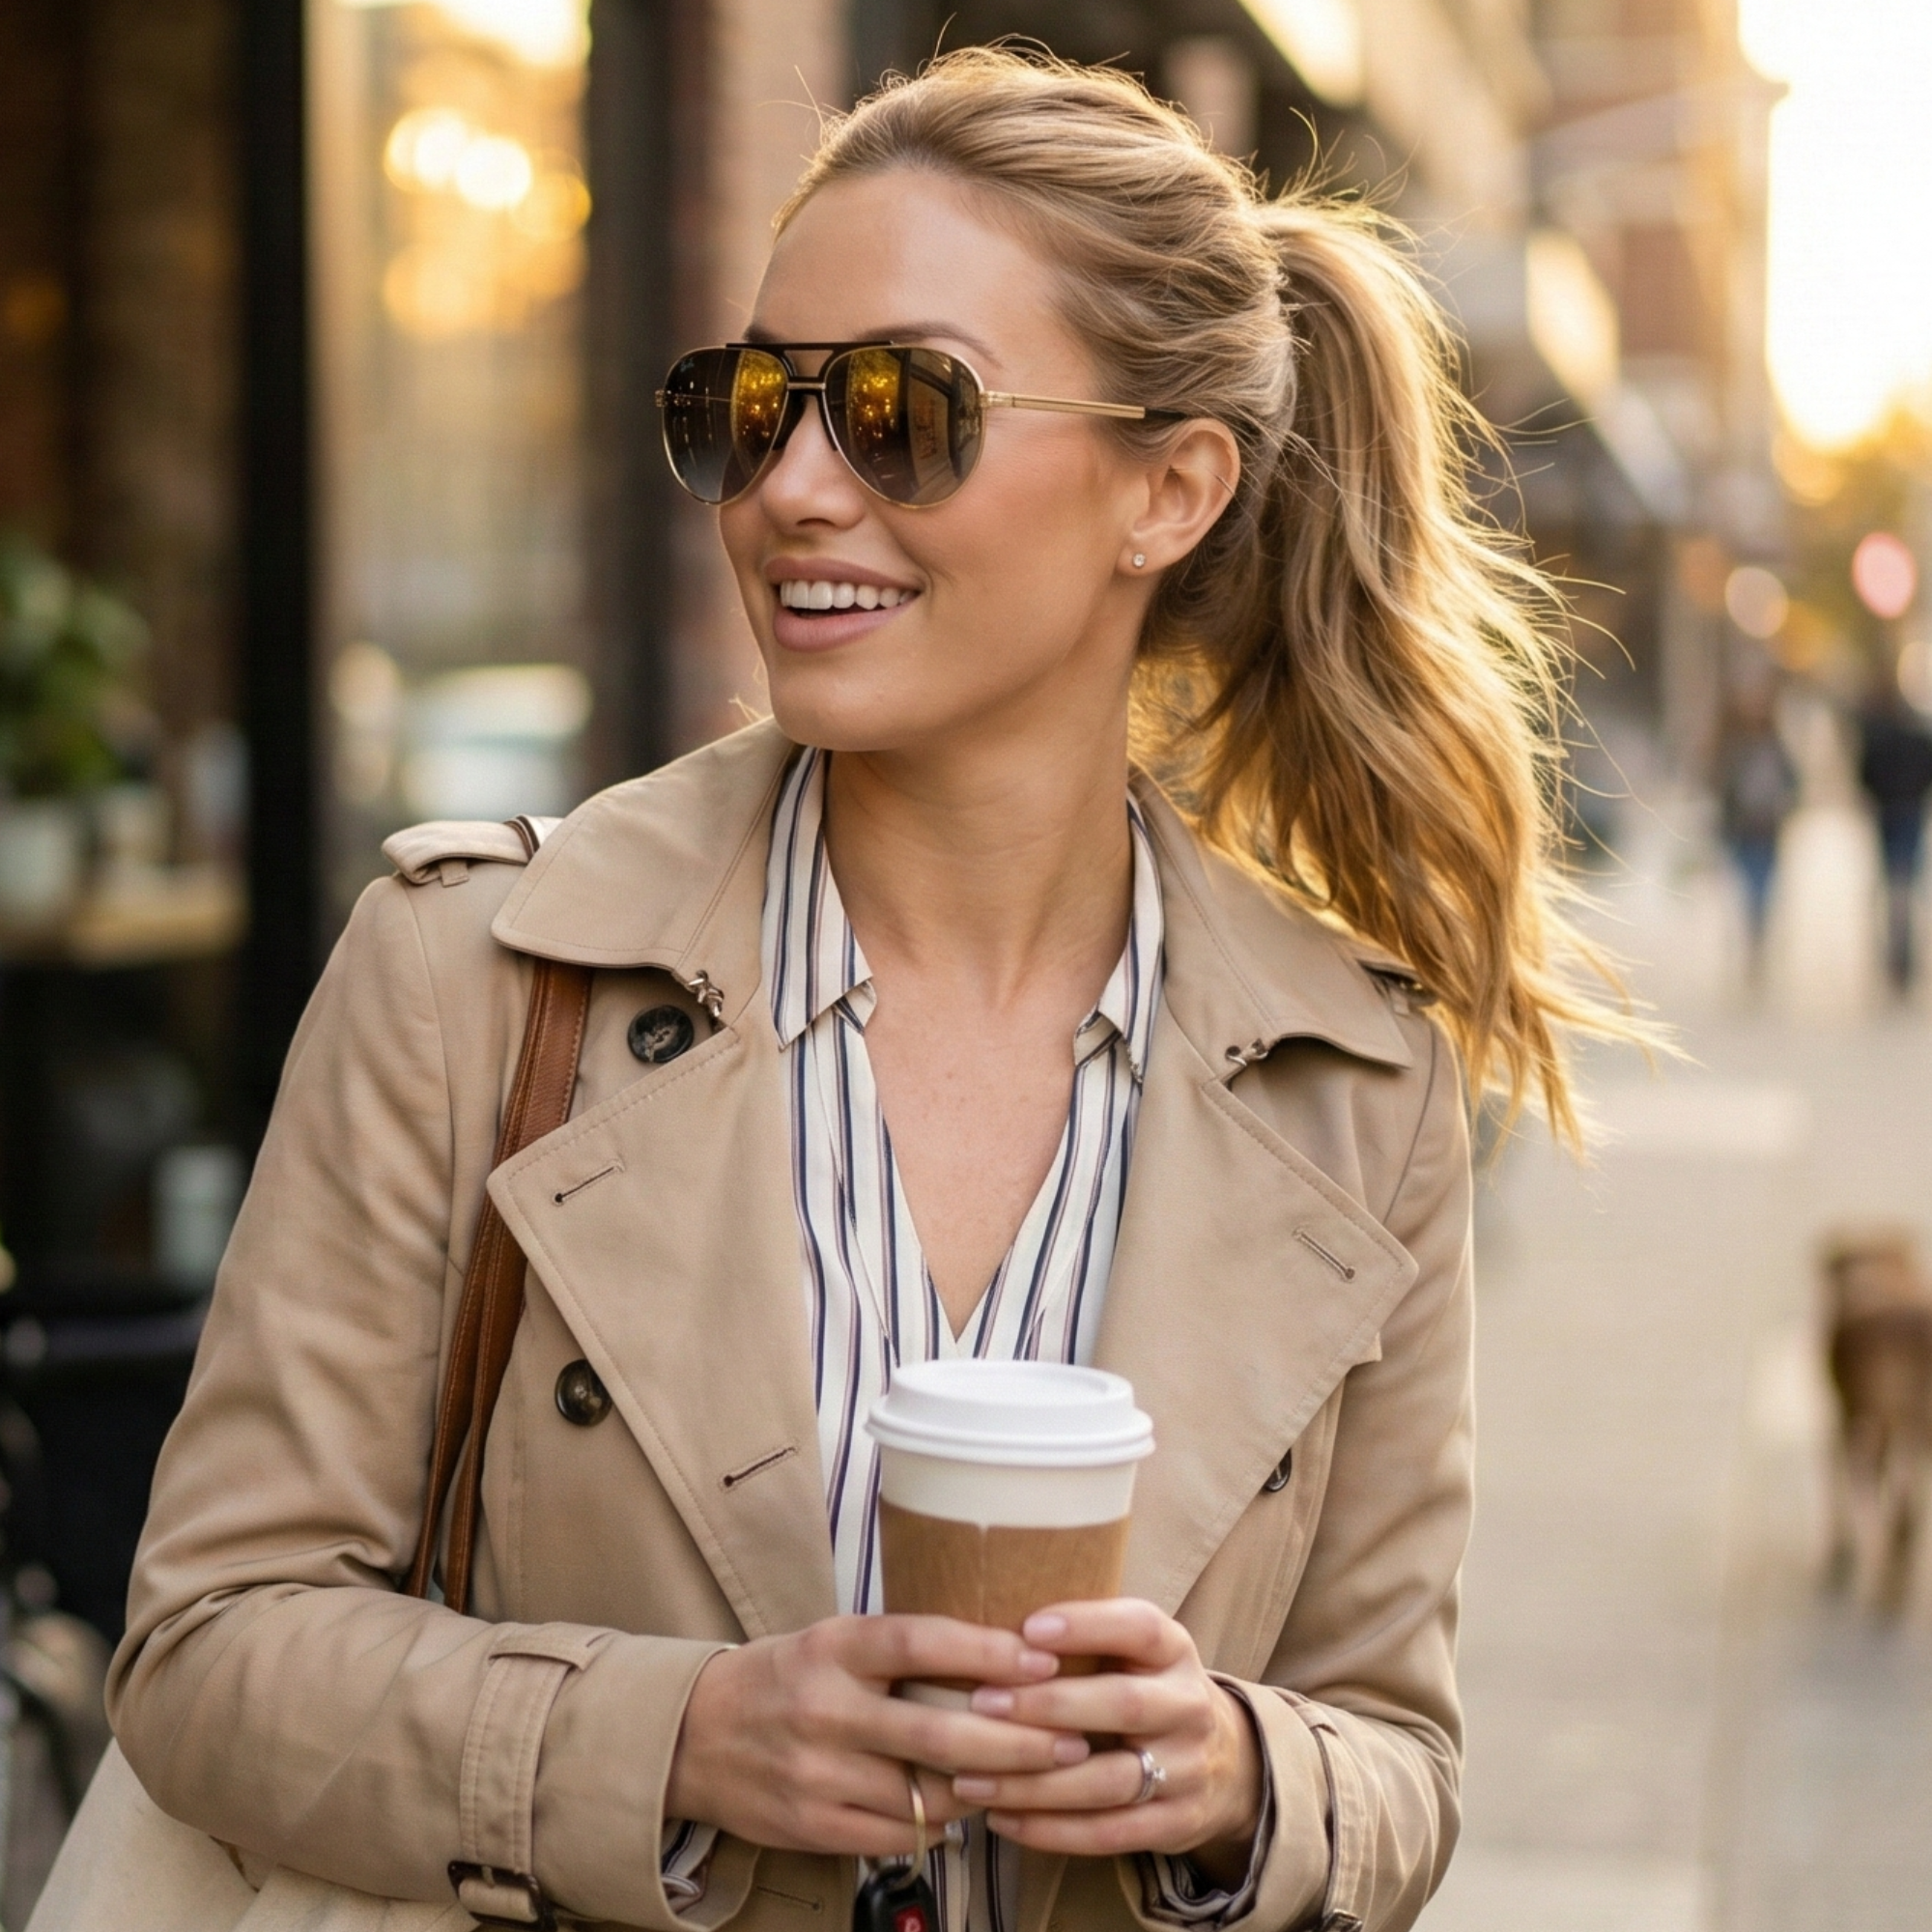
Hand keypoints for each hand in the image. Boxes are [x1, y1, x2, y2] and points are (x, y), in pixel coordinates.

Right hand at [665, 1615, 1091, 1856]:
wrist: (694, 1735)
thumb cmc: (787, 1677)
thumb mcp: (835, 1641)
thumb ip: (902, 1652)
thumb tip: (1001, 1657)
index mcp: (834, 1648)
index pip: (920, 1642)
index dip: (986, 1651)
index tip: (1044, 1660)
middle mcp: (825, 1707)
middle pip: (938, 1733)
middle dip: (1017, 1743)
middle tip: (1072, 1741)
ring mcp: (817, 1772)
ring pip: (925, 1794)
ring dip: (988, 1792)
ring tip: (1036, 1782)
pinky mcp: (811, 1825)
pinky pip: (895, 1834)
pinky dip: (940, 1826)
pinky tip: (967, 1813)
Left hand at [947, 1599, 1262, 1879]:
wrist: (1224, 1763)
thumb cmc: (1146, 1690)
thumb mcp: (1135, 1652)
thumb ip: (1086, 1639)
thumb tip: (992, 1629)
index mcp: (1174, 1650)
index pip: (1139, 1628)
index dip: (1087, 1625)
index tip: (1028, 1628)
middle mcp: (1188, 1706)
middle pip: (1124, 1705)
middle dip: (1049, 1705)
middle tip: (983, 1703)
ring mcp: (1187, 1770)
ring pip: (1108, 1781)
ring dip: (1034, 1782)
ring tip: (970, 1777)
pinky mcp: (1177, 1824)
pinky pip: (1108, 1833)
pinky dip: (1050, 1830)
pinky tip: (1001, 1819)